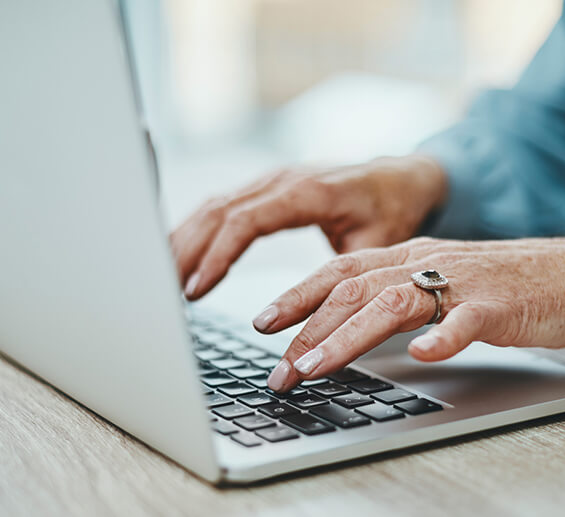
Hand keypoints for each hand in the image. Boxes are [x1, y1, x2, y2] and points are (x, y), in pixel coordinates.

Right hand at [170, 155, 446, 299]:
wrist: (400, 177)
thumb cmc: (391, 208)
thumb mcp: (378, 243)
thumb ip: (344, 272)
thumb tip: (315, 313)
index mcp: (308, 191)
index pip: (247, 219)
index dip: (218, 254)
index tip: (198, 288)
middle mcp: (283, 179)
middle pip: (219, 210)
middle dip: (187, 251)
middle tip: (165, 291)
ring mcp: (271, 180)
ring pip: (213, 206)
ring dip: (185, 241)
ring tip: (164, 280)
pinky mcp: (265, 187)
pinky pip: (221, 206)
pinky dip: (197, 231)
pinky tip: (180, 255)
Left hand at [261, 237, 564, 391]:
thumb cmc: (501, 283)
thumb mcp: (436, 281)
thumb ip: (393, 297)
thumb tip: (341, 328)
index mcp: (407, 256)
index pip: (339, 271)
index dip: (297, 296)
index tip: (262, 323)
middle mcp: (425, 263)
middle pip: (352, 290)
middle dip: (306, 329)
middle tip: (278, 369)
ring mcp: (461, 282)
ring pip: (393, 304)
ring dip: (347, 338)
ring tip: (314, 368)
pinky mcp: (499, 305)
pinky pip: (467, 320)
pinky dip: (443, 338)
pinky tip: (424, 356)